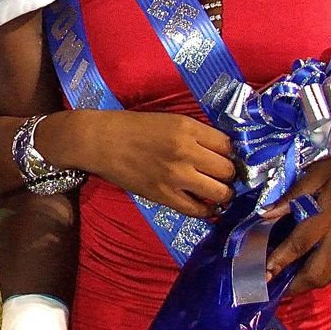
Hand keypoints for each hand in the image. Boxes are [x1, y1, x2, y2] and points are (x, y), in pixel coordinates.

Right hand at [59, 109, 235, 216]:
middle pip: (228, 170)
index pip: (228, 145)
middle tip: (220, 174)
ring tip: (216, 190)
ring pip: (220, 192)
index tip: (224, 156)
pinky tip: (205, 205)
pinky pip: (198, 210)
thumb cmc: (134, 127)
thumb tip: (223, 151)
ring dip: (222, 193)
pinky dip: (206, 210)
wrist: (101, 142)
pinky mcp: (165, 196)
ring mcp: (176, 177)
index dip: (229, 153)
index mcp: (188, 128)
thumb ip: (196, 133)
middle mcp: (186, 152)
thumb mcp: (170, 120)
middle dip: (228, 174)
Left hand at [263, 157, 330, 293]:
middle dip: (297, 286)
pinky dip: (325, 275)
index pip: (300, 243)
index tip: (265, 273)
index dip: (281, 261)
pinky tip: (311, 274)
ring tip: (291, 287)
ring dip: (310, 284)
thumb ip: (291, 195)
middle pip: (319, 271)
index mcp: (328, 214)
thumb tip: (265, 214)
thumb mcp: (317, 173)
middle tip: (278, 291)